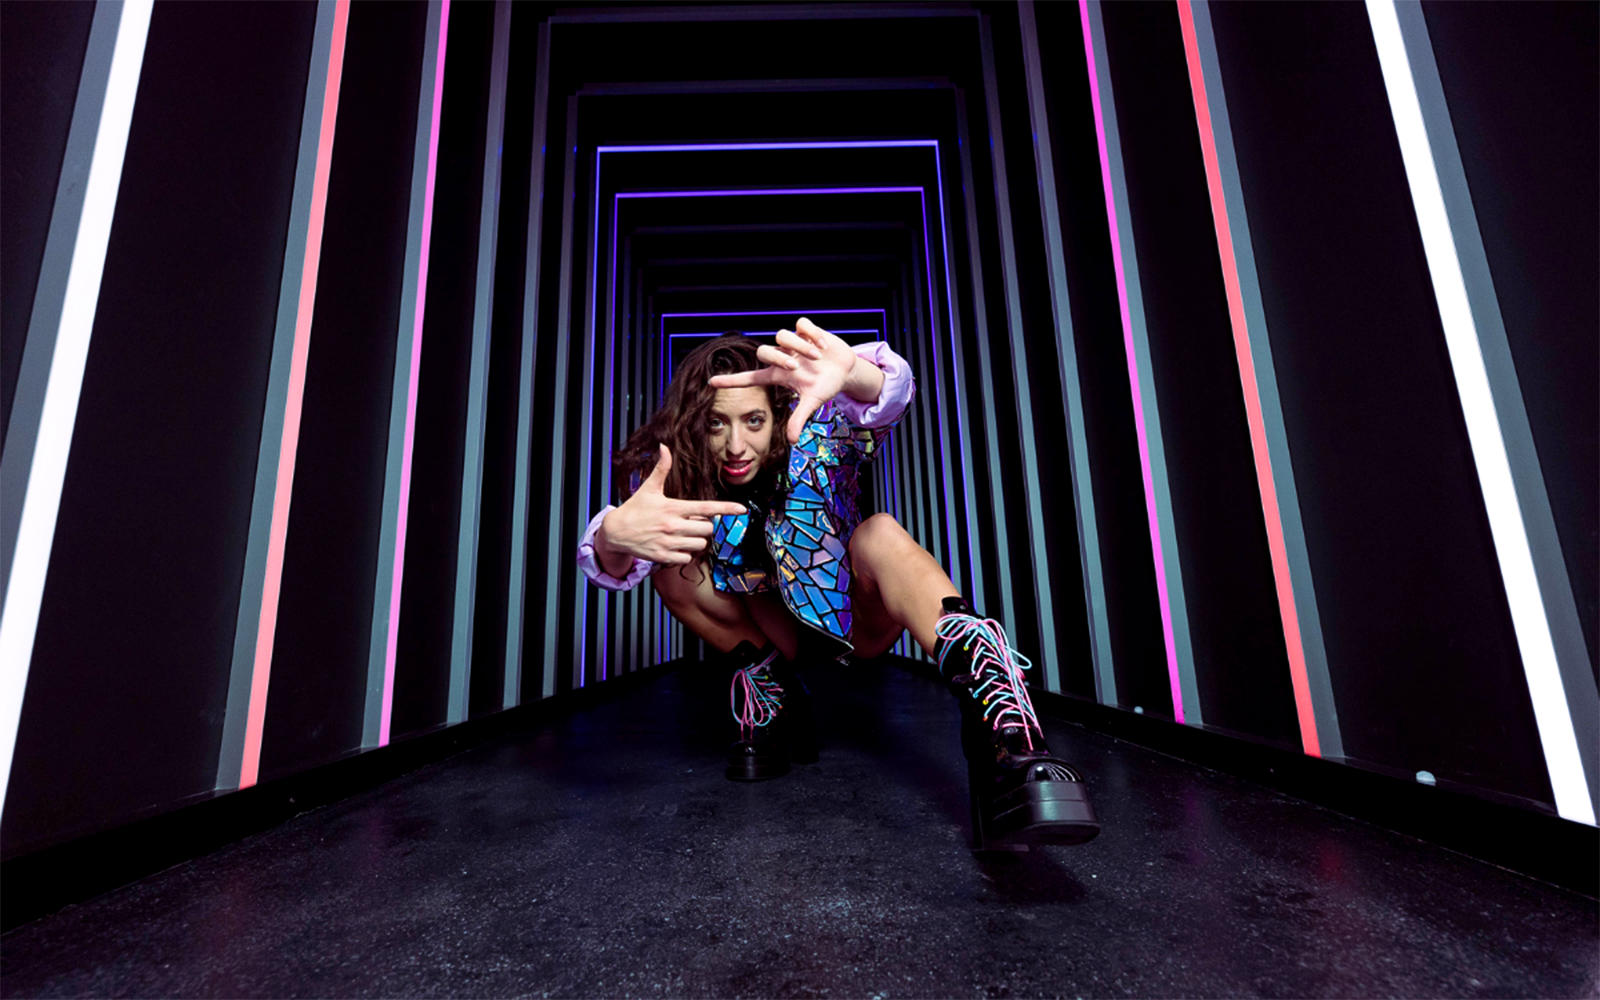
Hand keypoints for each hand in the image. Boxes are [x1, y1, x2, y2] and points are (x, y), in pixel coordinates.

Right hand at [597, 445, 746, 569]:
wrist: (615, 532)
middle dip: (704, 526)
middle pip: (707, 529)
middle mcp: (673, 526)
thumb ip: (661, 469)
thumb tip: (664, 447)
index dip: (726, 508)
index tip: (742, 509)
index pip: (706, 508)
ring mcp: (668, 542)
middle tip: (691, 523)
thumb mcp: (648, 488)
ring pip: (700, 545)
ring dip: (696, 541)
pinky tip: (674, 546)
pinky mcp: (663, 556)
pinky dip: (684, 553)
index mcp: (673, 508)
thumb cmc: (635, 508)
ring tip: (683, 535)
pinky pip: (687, 558)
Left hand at [708, 317, 875, 443]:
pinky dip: (812, 334)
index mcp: (778, 375)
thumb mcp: (812, 402)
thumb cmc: (824, 386)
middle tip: (796, 366)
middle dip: (779, 357)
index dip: (731, 381)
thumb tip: (791, 441)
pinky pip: (801, 325)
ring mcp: (793, 343)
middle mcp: (782, 357)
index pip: (749, 378)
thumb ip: (799, 419)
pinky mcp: (807, 330)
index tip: (711, 382)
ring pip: (783, 335)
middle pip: (763, 351)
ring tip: (817, 356)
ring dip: (800, 346)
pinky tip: (822, 345)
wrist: (844, 370)